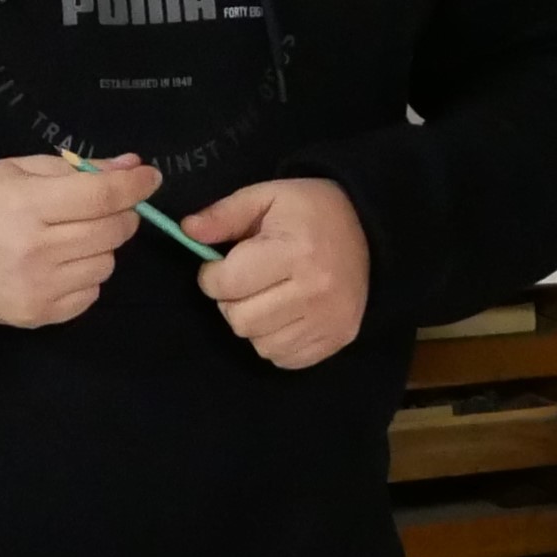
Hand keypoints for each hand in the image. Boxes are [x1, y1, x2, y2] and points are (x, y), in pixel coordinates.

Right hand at [0, 153, 146, 328]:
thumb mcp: (19, 169)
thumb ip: (78, 170)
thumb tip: (133, 168)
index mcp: (27, 206)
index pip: (101, 197)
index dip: (135, 186)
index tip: (151, 178)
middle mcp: (35, 251)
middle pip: (111, 231)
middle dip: (121, 214)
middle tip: (107, 206)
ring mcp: (37, 289)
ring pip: (106, 264)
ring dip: (101, 246)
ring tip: (73, 236)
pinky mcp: (37, 316)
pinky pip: (90, 294)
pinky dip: (86, 276)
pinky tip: (62, 263)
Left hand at [190, 178, 368, 370]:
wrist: (369, 228)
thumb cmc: (309, 210)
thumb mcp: (266, 197)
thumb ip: (224, 214)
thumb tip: (187, 231)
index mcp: (295, 252)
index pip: (227, 284)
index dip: (212, 275)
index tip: (220, 264)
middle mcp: (316, 291)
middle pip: (240, 320)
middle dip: (230, 301)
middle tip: (243, 282)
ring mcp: (330, 320)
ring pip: (260, 344)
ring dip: (252, 323)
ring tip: (264, 297)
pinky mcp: (337, 339)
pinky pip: (285, 359)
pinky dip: (274, 341)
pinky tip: (282, 315)